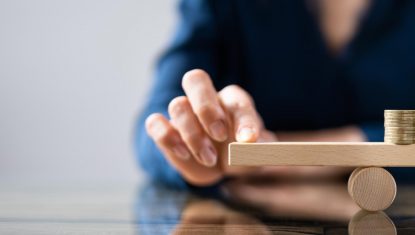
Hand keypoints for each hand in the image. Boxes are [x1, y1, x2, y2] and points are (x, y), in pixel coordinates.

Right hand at [145, 69, 269, 185]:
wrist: (219, 169)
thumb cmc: (240, 155)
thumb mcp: (255, 157)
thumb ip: (258, 152)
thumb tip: (251, 144)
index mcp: (232, 101)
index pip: (236, 101)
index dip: (243, 119)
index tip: (248, 141)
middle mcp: (206, 100)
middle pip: (195, 79)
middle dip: (206, 108)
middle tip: (219, 135)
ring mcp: (184, 114)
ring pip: (176, 104)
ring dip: (193, 135)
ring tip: (210, 159)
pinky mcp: (167, 130)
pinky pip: (154, 122)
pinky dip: (167, 137)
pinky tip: (184, 153)